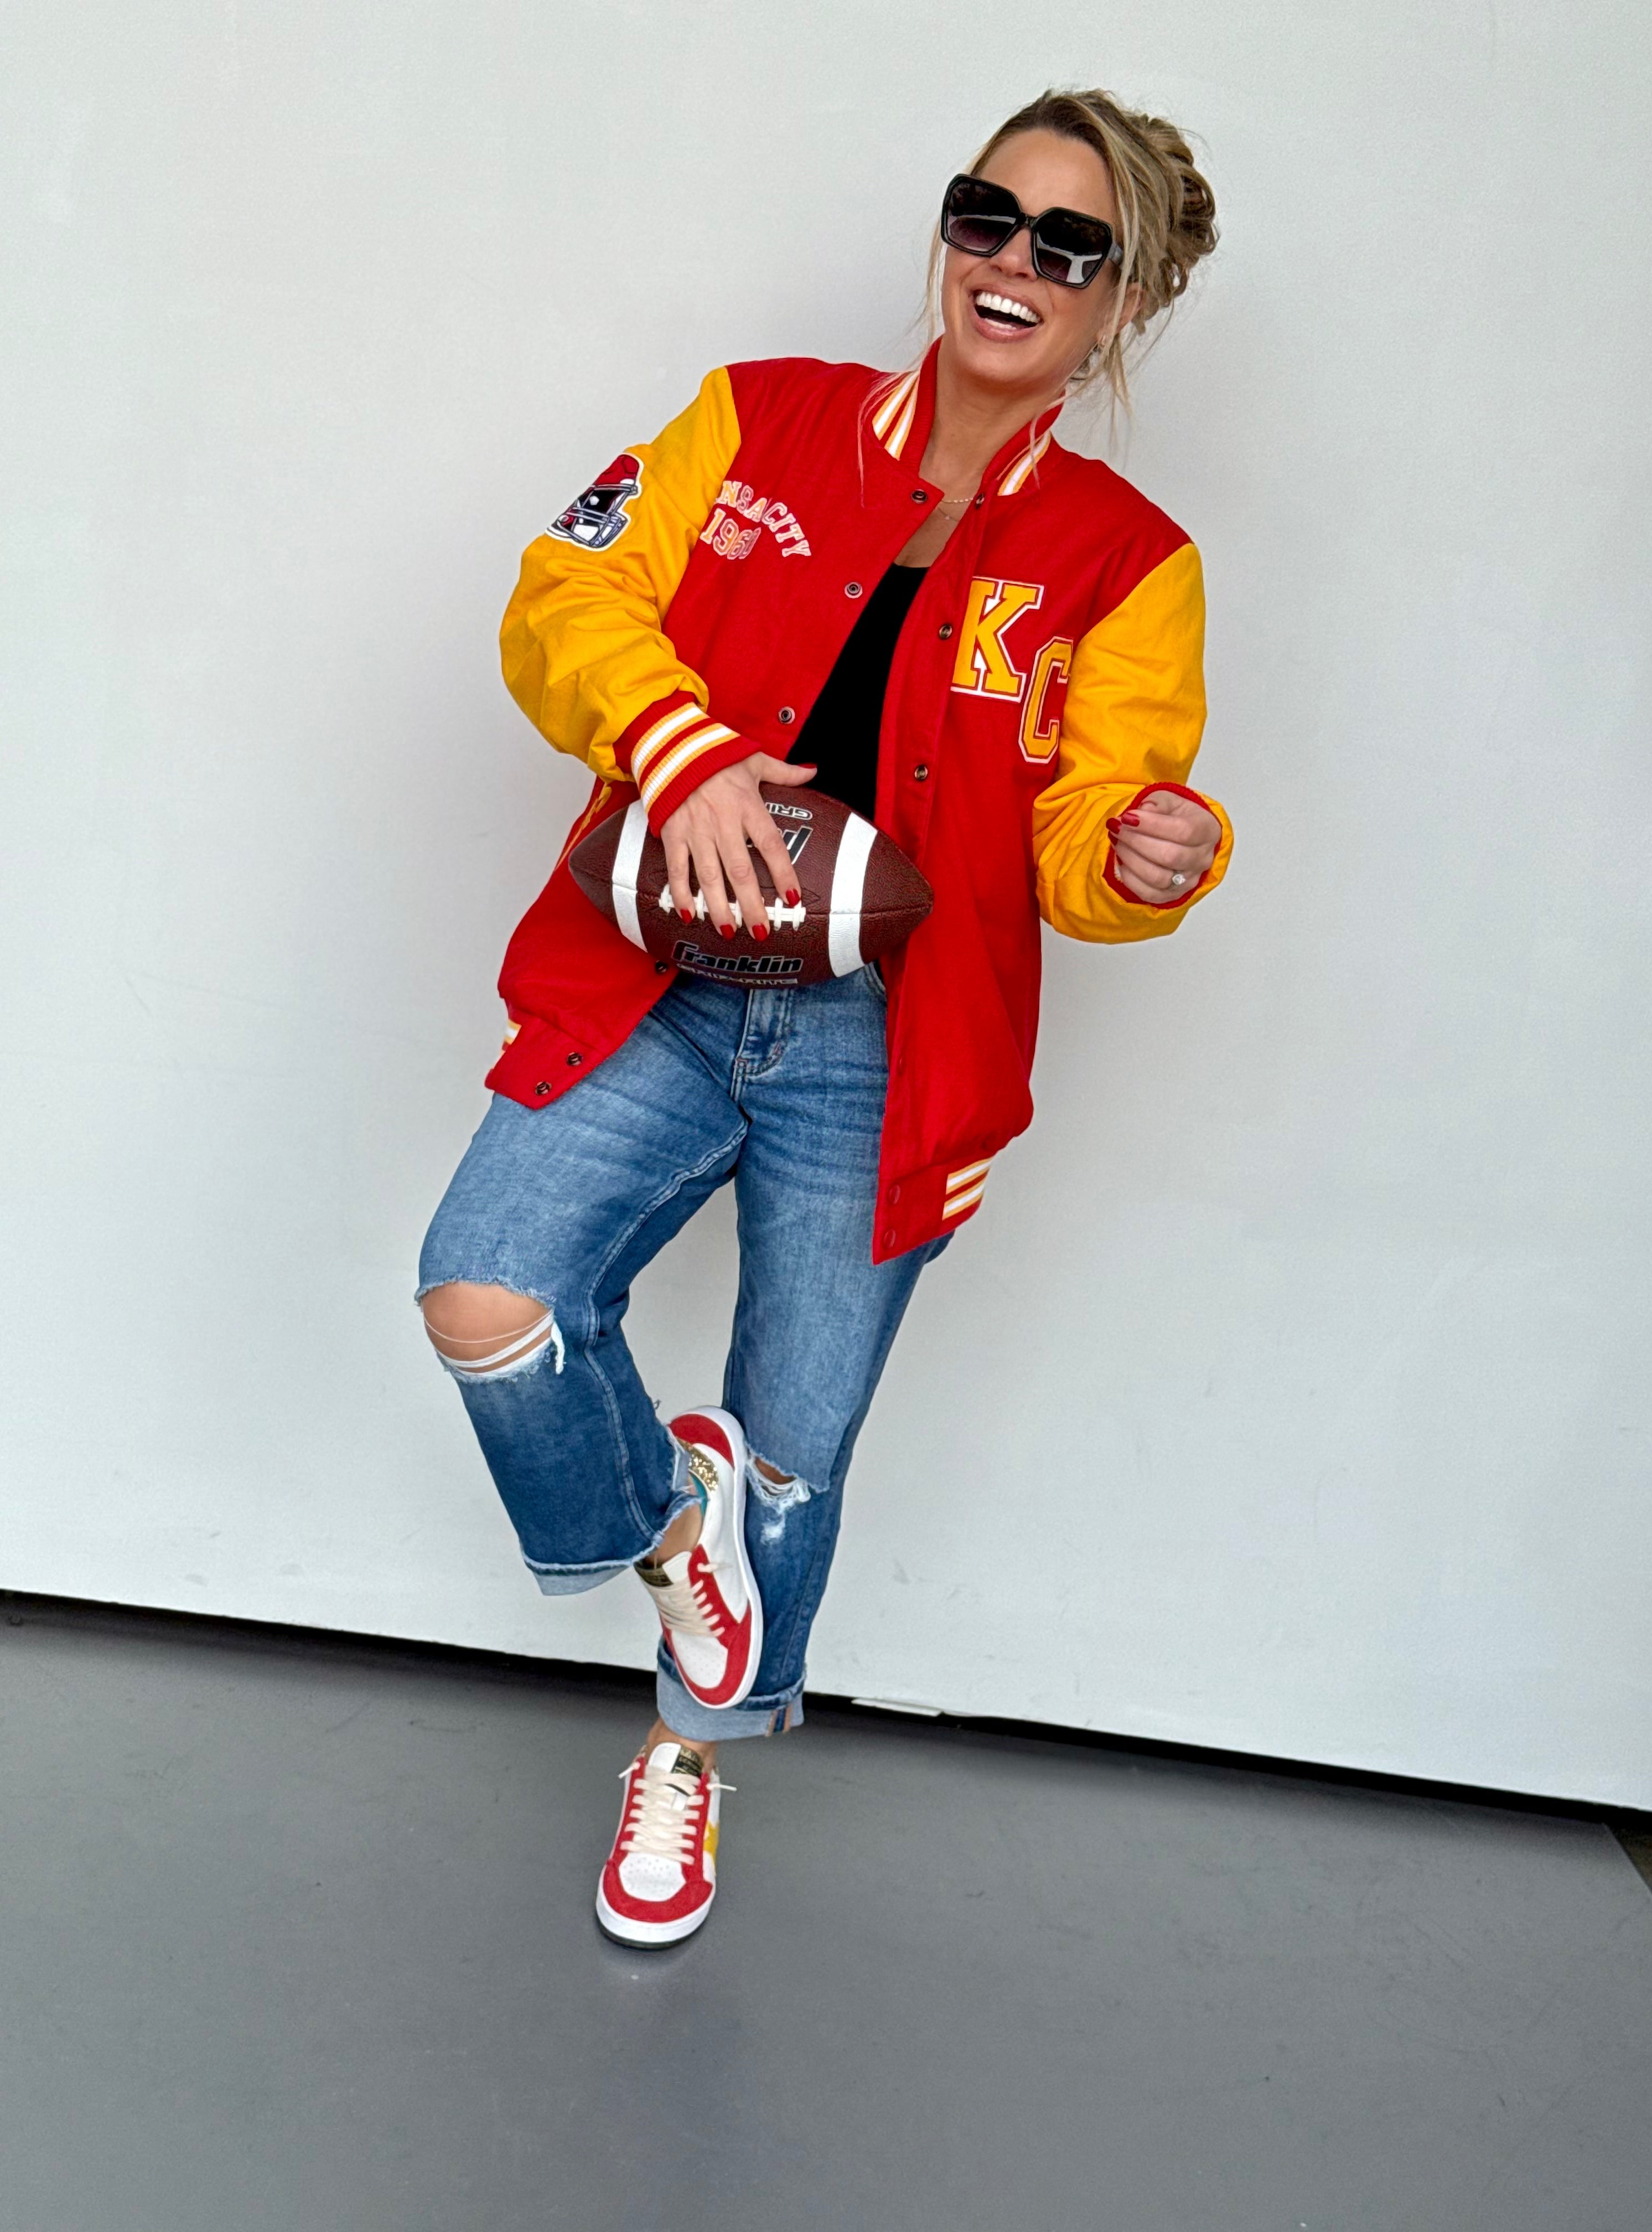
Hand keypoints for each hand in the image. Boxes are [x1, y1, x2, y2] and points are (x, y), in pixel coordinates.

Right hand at [660, 753, 816, 938]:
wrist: (671, 742)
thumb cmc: (715, 752)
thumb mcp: (753, 759)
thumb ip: (784, 772)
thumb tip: (812, 772)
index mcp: (747, 806)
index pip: (771, 846)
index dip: (783, 873)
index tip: (793, 898)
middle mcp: (723, 822)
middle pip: (741, 872)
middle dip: (752, 905)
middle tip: (762, 931)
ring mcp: (695, 830)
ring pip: (709, 877)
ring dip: (719, 907)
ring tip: (729, 932)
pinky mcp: (672, 833)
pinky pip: (677, 869)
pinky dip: (680, 893)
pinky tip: (688, 915)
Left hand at [1107, 789, 1219, 903]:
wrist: (1182, 837)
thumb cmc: (1176, 816)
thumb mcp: (1170, 800)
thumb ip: (1158, 802)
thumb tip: (1144, 810)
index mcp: (1207, 830)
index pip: (1183, 831)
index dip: (1152, 825)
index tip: (1127, 817)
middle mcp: (1202, 858)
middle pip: (1170, 856)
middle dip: (1136, 841)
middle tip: (1117, 828)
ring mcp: (1189, 880)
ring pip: (1158, 877)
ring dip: (1130, 859)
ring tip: (1117, 842)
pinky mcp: (1173, 895)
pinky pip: (1149, 893)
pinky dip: (1130, 878)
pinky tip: (1122, 861)